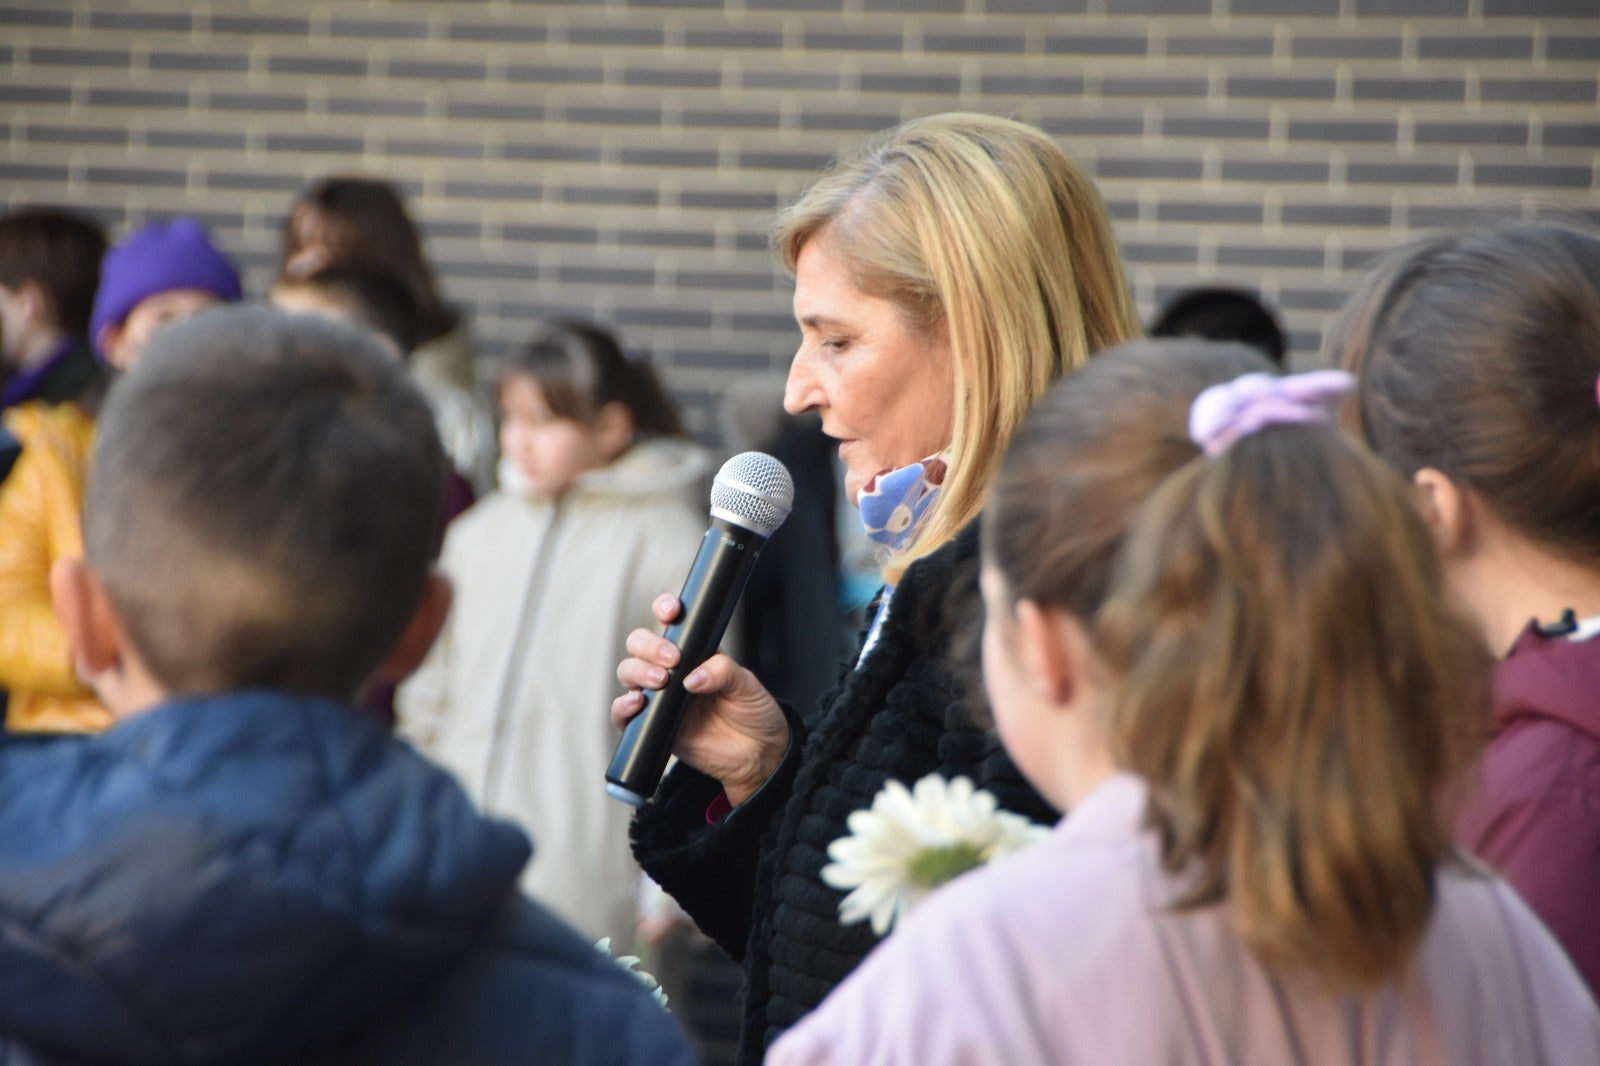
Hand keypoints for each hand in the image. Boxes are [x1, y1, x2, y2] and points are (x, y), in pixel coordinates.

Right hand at [613, 594, 789, 805]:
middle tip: (673, 660)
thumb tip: (692, 678)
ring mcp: (659, 697)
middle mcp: (672, 671)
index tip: (671, 612)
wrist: (756, 755)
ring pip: (629, 672)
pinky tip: (637, 702)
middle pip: (640, 644)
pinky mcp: (651, 726)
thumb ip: (722, 672)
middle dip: (650, 645)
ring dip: (638, 671)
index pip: (671, 623)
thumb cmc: (753, 713)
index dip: (665, 610)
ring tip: (661, 681)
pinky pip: (623, 714)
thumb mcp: (747, 685)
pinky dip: (622, 706)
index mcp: (695, 652)